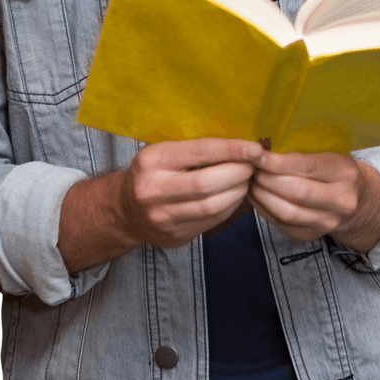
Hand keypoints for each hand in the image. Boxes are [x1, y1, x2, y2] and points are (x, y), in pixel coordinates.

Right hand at [119, 138, 263, 248]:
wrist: (125, 211)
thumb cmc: (152, 174)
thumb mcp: (162, 153)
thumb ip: (194, 150)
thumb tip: (239, 144)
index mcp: (152, 160)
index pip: (199, 153)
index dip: (231, 150)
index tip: (255, 148)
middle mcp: (153, 189)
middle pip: (207, 183)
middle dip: (238, 173)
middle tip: (254, 165)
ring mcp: (162, 216)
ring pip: (212, 205)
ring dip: (238, 192)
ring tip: (247, 180)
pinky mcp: (174, 235)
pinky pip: (212, 220)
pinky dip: (230, 207)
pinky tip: (236, 196)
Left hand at [247, 151, 379, 252]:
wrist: (357, 202)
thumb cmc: (334, 171)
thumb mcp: (328, 154)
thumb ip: (302, 152)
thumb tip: (263, 150)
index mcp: (345, 173)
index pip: (307, 167)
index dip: (278, 162)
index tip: (257, 155)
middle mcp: (341, 201)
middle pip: (296, 192)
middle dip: (267, 179)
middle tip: (251, 168)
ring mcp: (327, 222)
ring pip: (286, 212)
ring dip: (261, 195)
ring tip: (251, 181)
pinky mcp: (310, 235)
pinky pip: (280, 223)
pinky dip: (262, 208)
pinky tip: (256, 195)